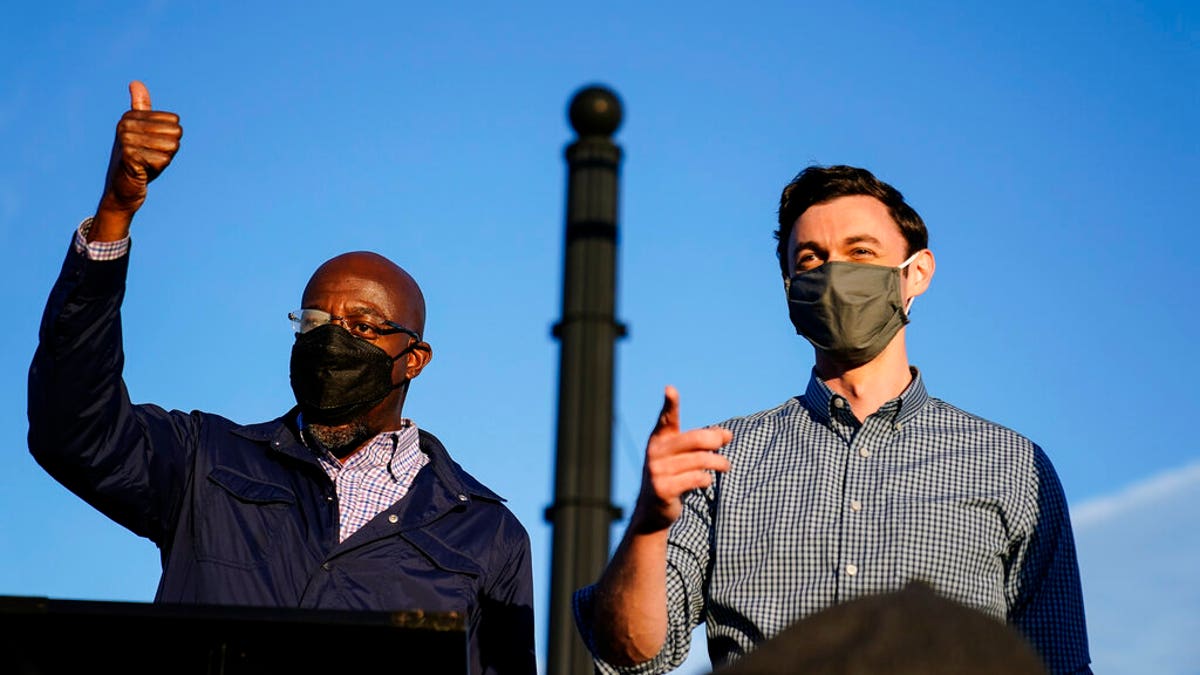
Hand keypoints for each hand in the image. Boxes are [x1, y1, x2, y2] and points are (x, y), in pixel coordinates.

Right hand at [92, 81, 181, 240]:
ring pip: (171, 147)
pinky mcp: (131, 157)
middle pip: (176, 133)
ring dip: (163, 160)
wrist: (122, 189)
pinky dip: (158, 169)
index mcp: (131, 116)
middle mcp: (126, 124)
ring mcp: (127, 140)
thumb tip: (135, 82)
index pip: (175, 121)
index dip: (169, 138)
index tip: (151, 146)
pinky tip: (144, 172)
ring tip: (147, 163)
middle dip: (168, 150)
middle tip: (150, 157)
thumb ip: (141, 109)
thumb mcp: (142, 132)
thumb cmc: (137, 160)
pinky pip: (164, 160)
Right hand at [630, 386, 731, 533]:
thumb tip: (728, 434)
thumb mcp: (685, 456)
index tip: (670, 389)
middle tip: (725, 443)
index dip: (670, 403)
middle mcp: (655, 452)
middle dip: (715, 441)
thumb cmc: (673, 476)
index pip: (666, 418)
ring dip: (719, 463)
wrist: (652, 510)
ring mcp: (657, 471)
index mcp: (658, 439)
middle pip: (695, 439)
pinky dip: (707, 479)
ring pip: (701, 460)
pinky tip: (706, 481)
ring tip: (725, 465)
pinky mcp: (663, 489)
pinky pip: (697, 478)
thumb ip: (703, 443)